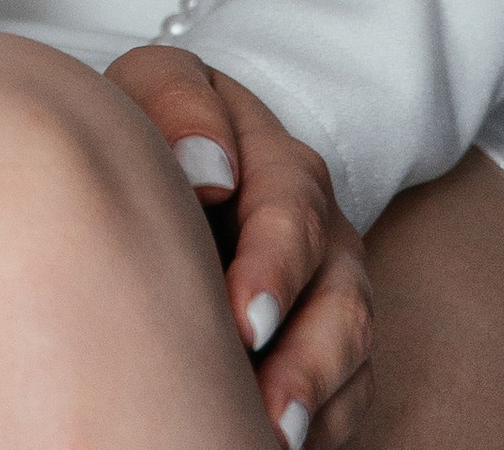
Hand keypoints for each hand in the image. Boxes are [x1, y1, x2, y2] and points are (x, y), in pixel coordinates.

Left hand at [107, 45, 372, 444]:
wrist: (166, 164)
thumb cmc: (154, 126)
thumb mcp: (153, 88)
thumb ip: (179, 107)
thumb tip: (212, 173)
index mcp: (281, 164)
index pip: (295, 212)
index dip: (275, 267)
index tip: (243, 320)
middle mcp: (320, 231)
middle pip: (339, 296)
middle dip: (306, 356)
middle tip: (266, 403)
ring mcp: (329, 289)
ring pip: (350, 350)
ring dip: (315, 398)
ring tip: (272, 438)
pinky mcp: (323, 345)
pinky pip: (347, 393)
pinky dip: (321, 422)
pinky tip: (273, 440)